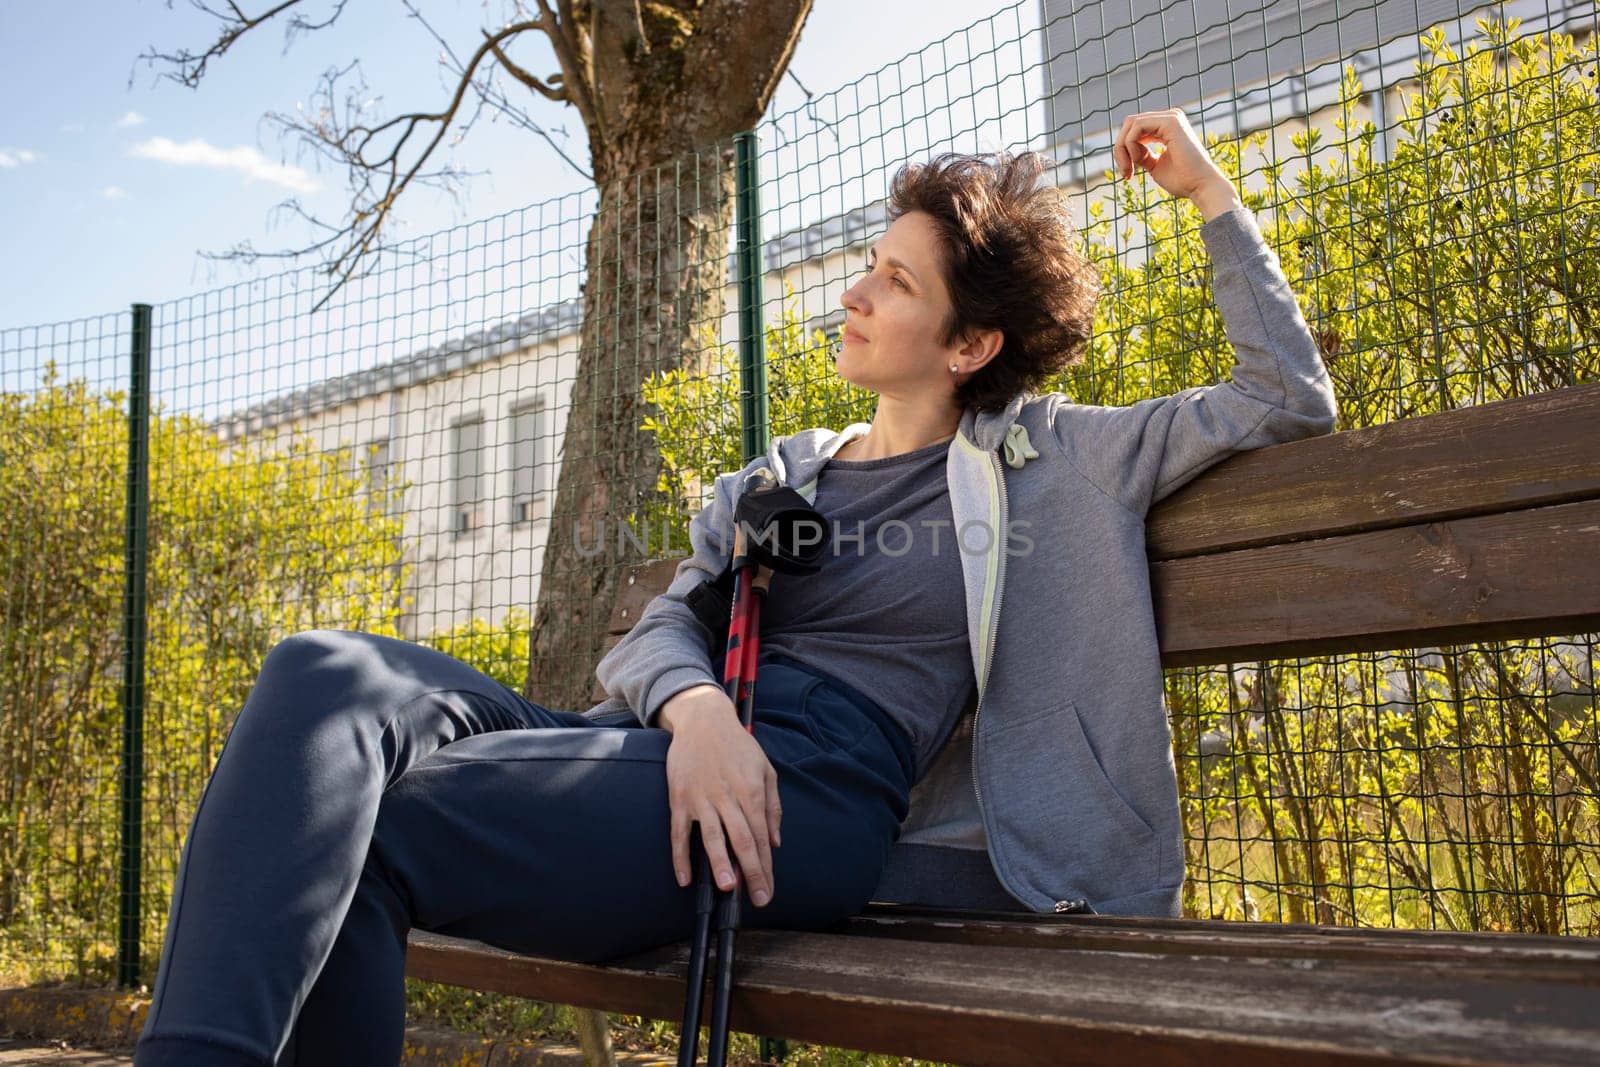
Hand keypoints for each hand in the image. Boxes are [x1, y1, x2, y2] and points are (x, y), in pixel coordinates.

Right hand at [660, 684, 781, 906]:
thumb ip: (773, 807)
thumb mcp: (766, 769)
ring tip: (727, 887)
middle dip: (751, 872)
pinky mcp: (680, 798)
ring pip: (712, 836)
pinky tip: (684, 877)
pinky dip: (680, 855)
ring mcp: (701, 798)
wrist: (703, 720)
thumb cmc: (738, 746)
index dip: (766, 866)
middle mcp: (728, 796)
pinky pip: (679, 832)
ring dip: (719, 862)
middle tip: (757, 898)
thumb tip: (776, 842)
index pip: (761, 836)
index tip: (768, 890)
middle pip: (742, 840)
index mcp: (752, 791)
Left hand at [1112, 107, 1235, 205]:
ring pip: (1131, 124)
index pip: (1134, 129)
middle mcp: (1170, 118)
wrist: (1200, 186)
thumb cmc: (1182, 180)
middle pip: (1130, 124)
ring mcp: (1171, 117)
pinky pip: (1137, 127)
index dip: (1124, 151)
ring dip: (1123, 149)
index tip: (1127, 174)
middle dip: (1120, 148)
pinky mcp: (1170, 122)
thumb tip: (1124, 146)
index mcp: (1167, 127)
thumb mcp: (1154, 165)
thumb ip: (1142, 154)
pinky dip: (1130, 145)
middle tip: (1125, 172)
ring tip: (1131, 169)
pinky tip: (1139, 161)